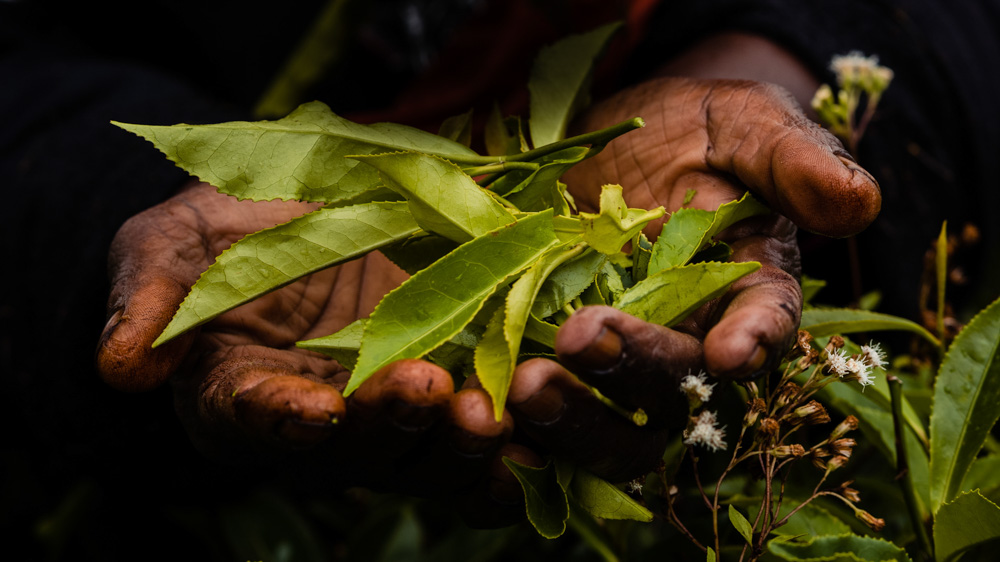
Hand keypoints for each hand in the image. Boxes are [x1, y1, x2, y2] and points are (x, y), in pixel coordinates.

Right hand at [94, 182, 522, 522]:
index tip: (312, 408)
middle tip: (427, 392)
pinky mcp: (450, 401)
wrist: (300, 224)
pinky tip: (544, 420)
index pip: (251, 420)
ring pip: (427, 462)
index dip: (280, 420)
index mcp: (239, 395)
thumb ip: (150, 296)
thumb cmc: (225, 235)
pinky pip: (485, 449)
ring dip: (461, 448)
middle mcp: (319, 428)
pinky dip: (516, 445)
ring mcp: (390, 420)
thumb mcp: (174, 243)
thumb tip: (118, 368)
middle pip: (354, 453)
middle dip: (390, 427)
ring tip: (494, 411)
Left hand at [505, 74, 880, 482]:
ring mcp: (621, 363)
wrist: (610, 142)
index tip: (728, 354)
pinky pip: (546, 415)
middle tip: (582, 339)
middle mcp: (690, 343)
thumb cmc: (691, 130)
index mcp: (749, 291)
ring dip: (574, 417)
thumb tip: (858, 202)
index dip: (753, 343)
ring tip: (526, 386)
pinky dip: (519, 425)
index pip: (765, 327)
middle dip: (635, 372)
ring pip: (614, 427)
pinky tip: (484, 410)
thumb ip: (792, 160)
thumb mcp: (739, 122)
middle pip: (676, 390)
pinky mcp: (557, 367)